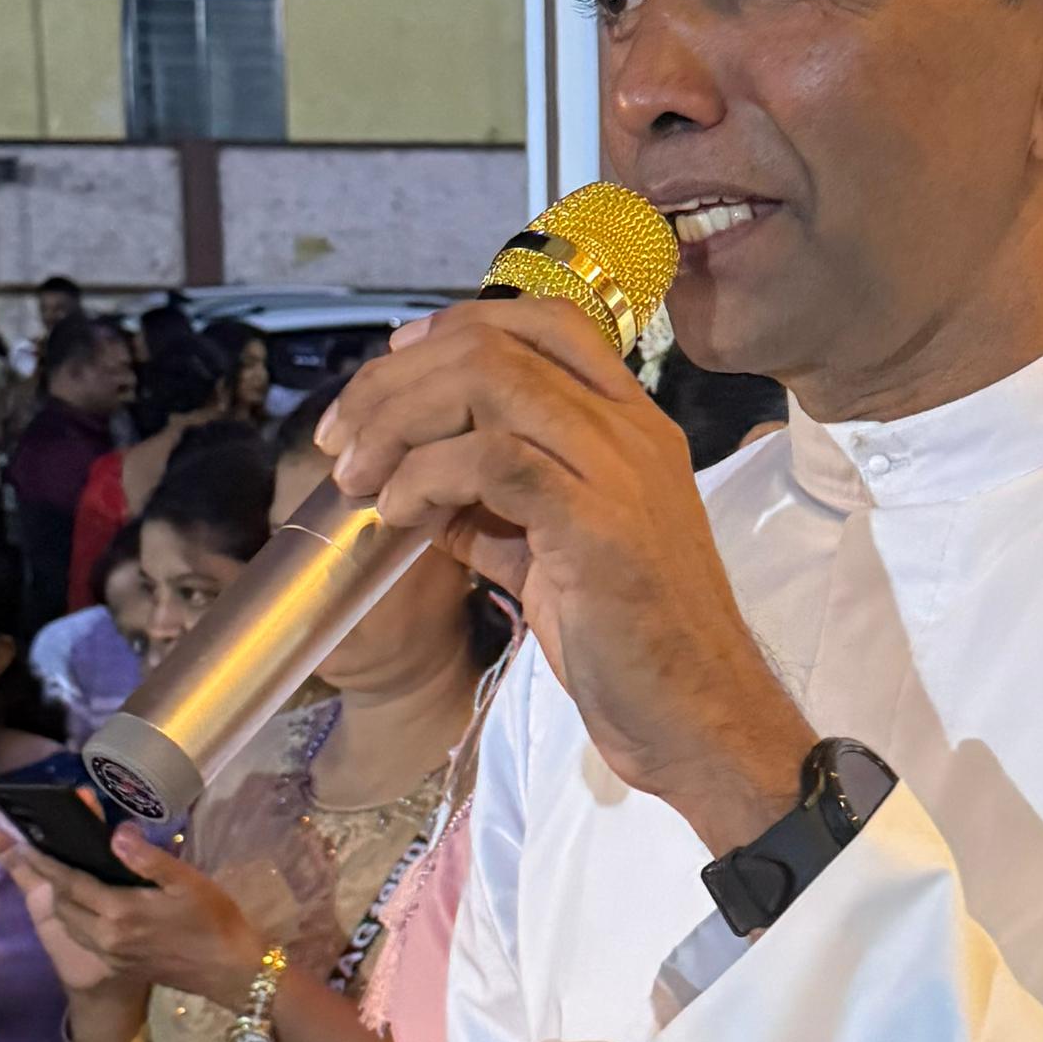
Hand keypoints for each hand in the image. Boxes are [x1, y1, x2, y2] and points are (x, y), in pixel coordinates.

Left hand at [0, 827, 261, 1006]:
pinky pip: (83, 937)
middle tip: (32, 855)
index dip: (46, 863)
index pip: (70, 883)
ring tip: (51, 877)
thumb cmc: (213, 921)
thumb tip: (116, 832)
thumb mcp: (187, 881)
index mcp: (119, 912)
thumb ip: (147, 858)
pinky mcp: (119, 964)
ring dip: (58, 900)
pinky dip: (73, 918)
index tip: (25, 845)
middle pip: (62, 904)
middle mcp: (105, 935)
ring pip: (69, 923)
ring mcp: (110, 954)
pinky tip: (78, 905)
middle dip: (45, 879)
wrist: (229, 972)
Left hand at [318, 302, 810, 852]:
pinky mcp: (599, 525)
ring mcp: (621, 471)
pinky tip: (399, 514)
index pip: (543, 322)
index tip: (390, 368)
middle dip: (395, 382)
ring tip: (357, 476)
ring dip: (397, 422)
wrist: (701, 719)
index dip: (452, 327)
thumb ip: (496, 513)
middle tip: (341, 439)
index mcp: (632, 427)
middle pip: (494, 343)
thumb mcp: (555, 560)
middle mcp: (632, 430)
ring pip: (488, 382)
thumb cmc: (634, 647)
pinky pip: (492, 459)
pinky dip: (425, 476)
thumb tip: (418, 489)